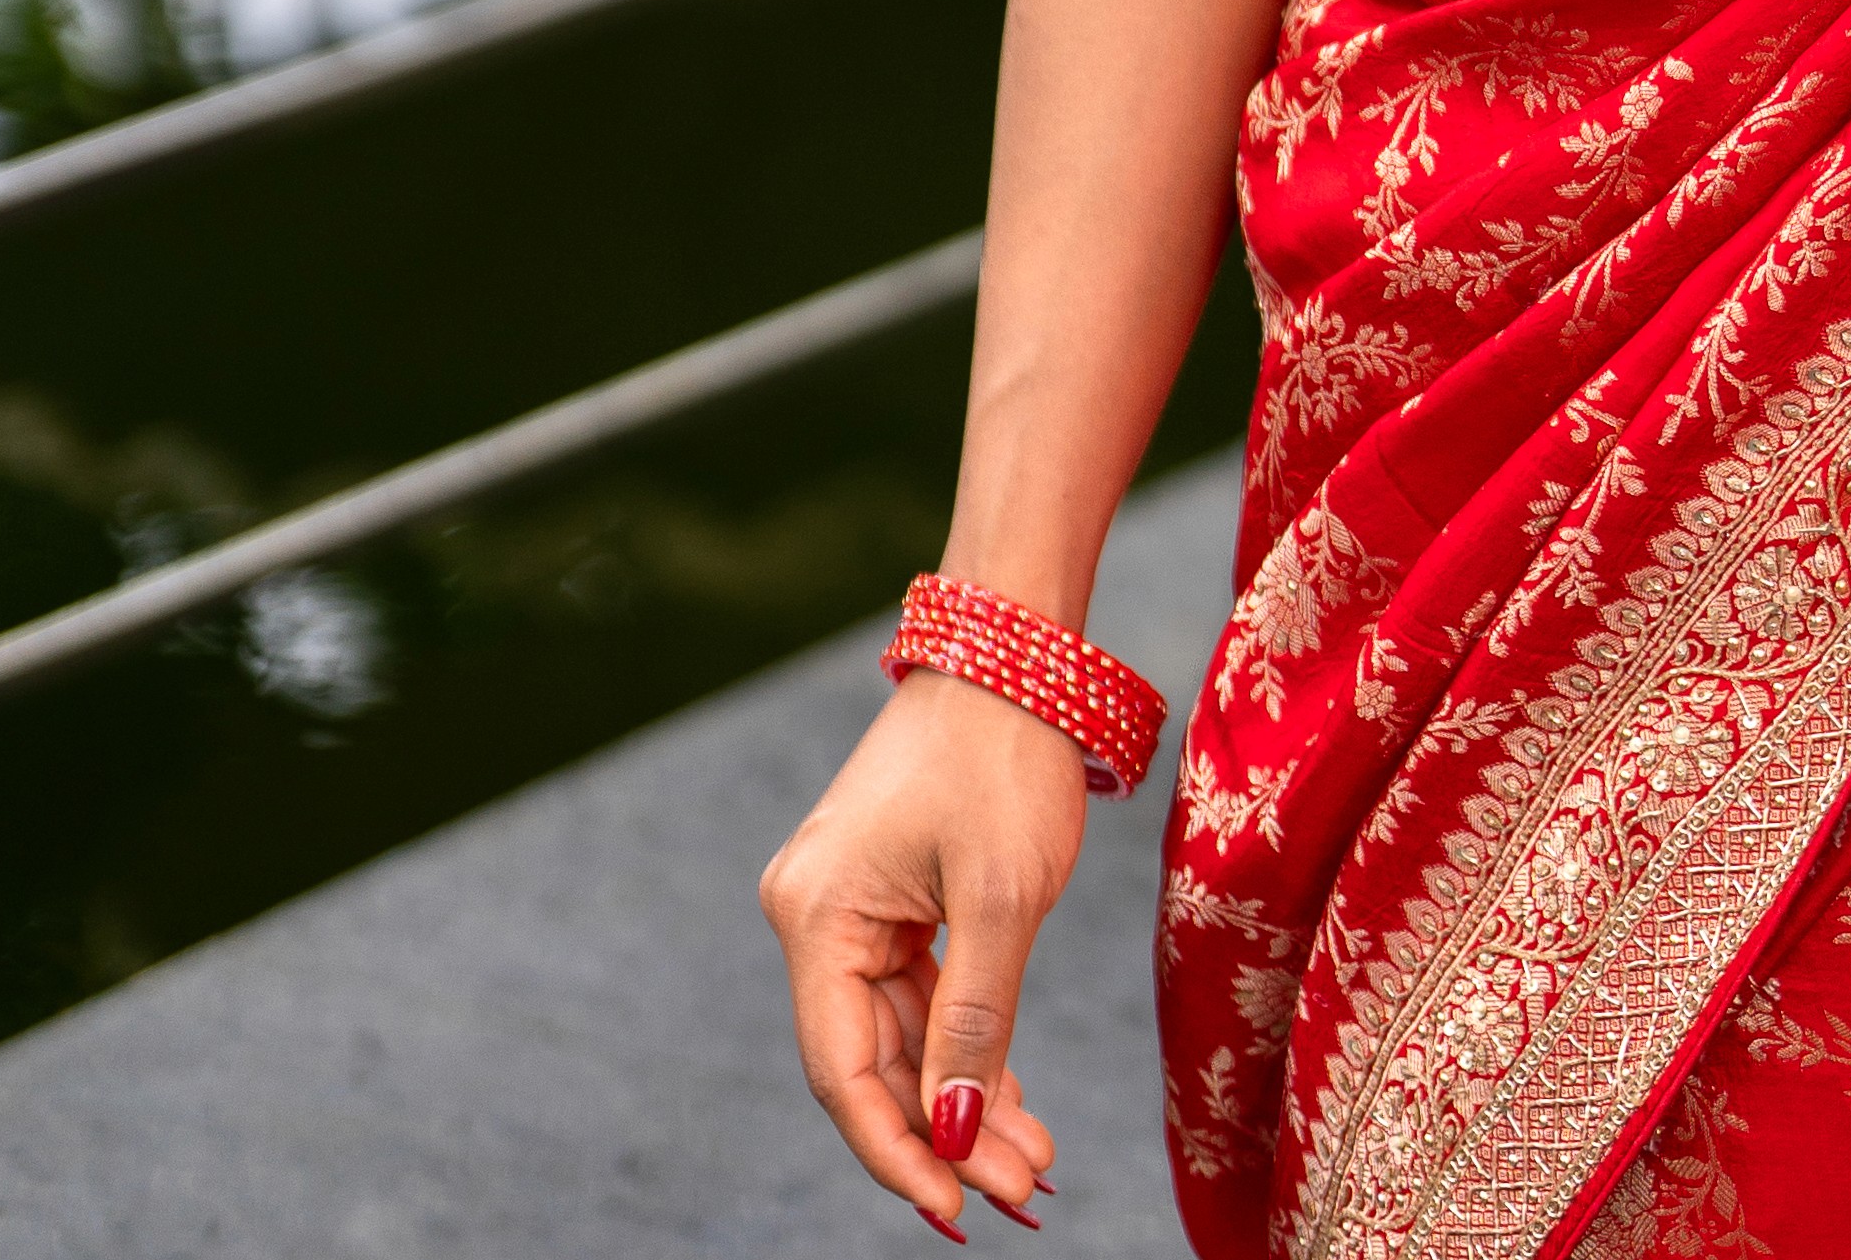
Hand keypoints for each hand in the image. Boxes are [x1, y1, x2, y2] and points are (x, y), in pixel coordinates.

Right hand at [760, 668, 1085, 1234]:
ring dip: (965, 1100)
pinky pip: (922, 996)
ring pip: (905, 1038)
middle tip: (1024, 1193)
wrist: (1016, 647)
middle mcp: (816, 917)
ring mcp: (852, 907)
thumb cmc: (1005, 753)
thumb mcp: (1001, 897)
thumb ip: (974, 1021)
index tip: (960, 1210)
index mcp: (817, 917)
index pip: (846, 1074)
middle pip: (878, 1063)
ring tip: (1033, 1163)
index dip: (900, 1152)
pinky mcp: (892, 896)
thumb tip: (951, 1134)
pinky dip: (967, 1047)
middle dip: (949, 1134)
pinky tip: (1012, 1105)